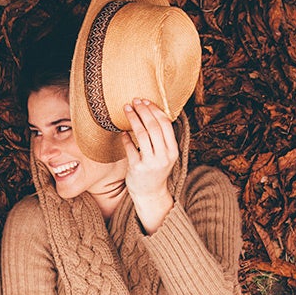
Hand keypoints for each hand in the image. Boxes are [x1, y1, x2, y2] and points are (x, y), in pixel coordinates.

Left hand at [121, 99, 176, 233]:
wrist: (150, 194)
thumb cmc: (156, 170)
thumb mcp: (165, 155)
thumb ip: (162, 138)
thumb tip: (152, 113)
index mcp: (173, 150)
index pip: (165, 124)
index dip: (155, 110)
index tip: (145, 101)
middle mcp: (164, 156)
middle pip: (153, 126)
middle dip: (143, 110)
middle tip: (134, 101)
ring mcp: (151, 162)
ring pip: (142, 134)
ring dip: (133, 119)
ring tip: (127, 109)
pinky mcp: (137, 168)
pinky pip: (130, 148)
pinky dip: (125, 138)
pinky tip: (122, 132)